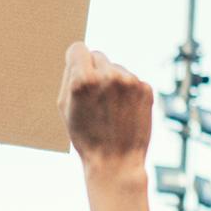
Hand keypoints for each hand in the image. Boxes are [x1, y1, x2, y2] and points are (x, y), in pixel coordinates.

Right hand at [61, 42, 153, 169]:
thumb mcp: (65, 108)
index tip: (78, 72)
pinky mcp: (146, 88)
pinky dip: (127, 91)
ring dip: (112, 81)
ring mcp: (130, 81)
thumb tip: (78, 54)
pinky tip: (124, 111)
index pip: (78, 48)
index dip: (76, 61)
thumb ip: (69, 76)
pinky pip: (132, 79)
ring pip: (116, 68)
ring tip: (110, 109)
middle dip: (94, 71)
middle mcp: (108, 76)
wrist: (116, 161)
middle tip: (94, 98)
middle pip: (98, 55)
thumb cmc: (86, 137)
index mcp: (83, 80)